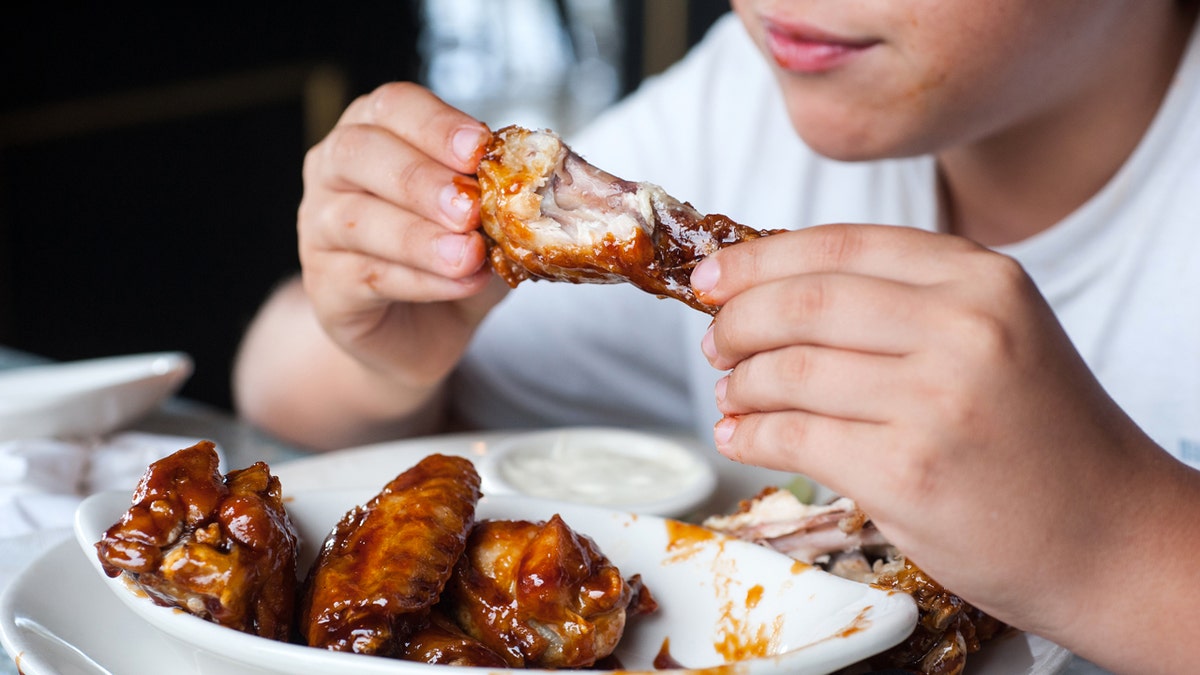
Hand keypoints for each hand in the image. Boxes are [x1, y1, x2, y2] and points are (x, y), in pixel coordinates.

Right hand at [298, 82, 507, 391]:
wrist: (422, 329)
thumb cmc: (453, 254)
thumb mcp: (488, 217)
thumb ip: (503, 196)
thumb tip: (542, 185)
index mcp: (375, 131)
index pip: (393, 107)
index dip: (435, 124)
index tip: (479, 149)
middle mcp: (334, 170)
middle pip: (359, 153)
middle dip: (420, 178)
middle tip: (469, 207)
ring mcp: (318, 228)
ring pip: (357, 220)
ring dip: (419, 237)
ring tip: (469, 254)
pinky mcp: (325, 286)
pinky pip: (367, 277)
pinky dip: (421, 280)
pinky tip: (461, 283)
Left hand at [690, 224, 1183, 644]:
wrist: (1110, 535)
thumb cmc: (1037, 434)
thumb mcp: (994, 333)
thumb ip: (900, 302)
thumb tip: (767, 289)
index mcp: (982, 278)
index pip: (839, 246)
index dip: (758, 260)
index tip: (712, 278)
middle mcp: (964, 327)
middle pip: (803, 302)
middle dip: (737, 323)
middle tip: (715, 345)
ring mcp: (936, 401)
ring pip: (789, 372)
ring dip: (739, 386)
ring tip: (731, 398)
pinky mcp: (908, 473)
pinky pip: (793, 439)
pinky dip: (751, 437)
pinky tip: (742, 437)